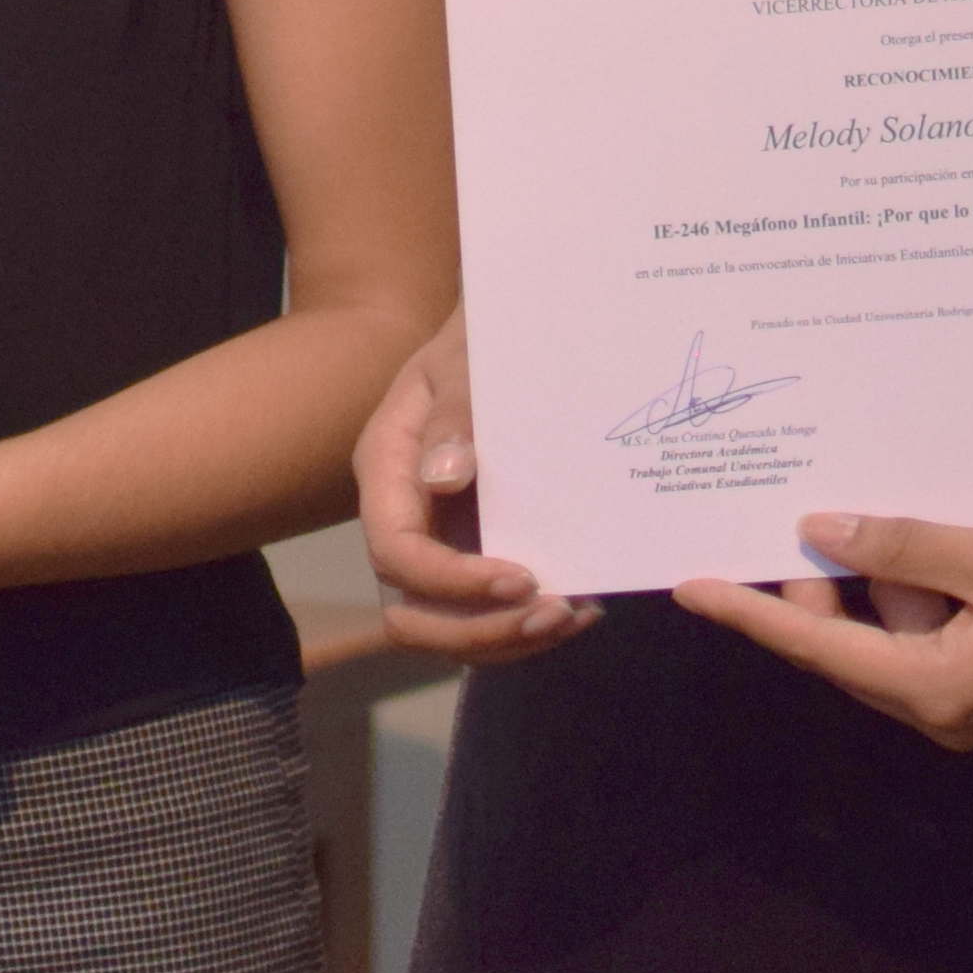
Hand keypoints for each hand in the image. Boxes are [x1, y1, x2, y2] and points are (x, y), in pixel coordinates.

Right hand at [356, 303, 591, 663]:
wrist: (503, 335)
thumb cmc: (482, 340)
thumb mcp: (465, 360)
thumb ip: (455, 412)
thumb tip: (444, 479)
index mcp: (387, 471)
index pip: (396, 552)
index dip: (451, 582)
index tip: (523, 579)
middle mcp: (405, 518)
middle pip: (412, 613)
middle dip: (479, 630)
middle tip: (555, 611)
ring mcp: (441, 542)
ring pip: (451, 629)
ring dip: (510, 638)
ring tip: (578, 613)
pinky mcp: (478, 552)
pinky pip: (489, 615)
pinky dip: (531, 626)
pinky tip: (586, 604)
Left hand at [676, 517, 972, 750]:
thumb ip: (907, 544)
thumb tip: (820, 531)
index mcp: (940, 692)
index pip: (817, 649)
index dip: (750, 610)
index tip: (687, 582)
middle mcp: (951, 706)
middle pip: (851, 637)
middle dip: (818, 574)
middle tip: (778, 498)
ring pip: (899, 621)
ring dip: (883, 564)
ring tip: (863, 486)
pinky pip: (943, 618)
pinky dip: (927, 572)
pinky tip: (929, 516)